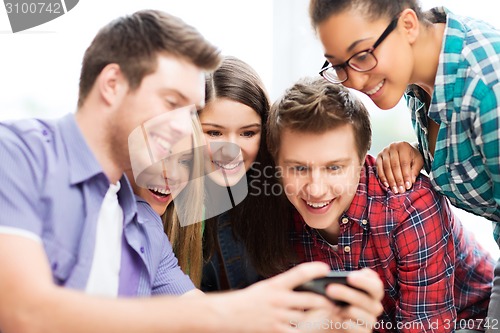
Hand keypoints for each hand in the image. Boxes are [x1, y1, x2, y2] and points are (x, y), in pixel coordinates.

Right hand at [209, 262, 336, 332]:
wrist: (228, 314)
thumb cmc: (251, 300)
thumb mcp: (267, 287)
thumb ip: (286, 287)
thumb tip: (309, 289)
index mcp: (275, 284)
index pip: (298, 273)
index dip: (314, 269)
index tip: (325, 268)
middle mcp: (277, 299)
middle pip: (310, 300)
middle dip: (326, 302)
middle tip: (336, 303)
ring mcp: (277, 316)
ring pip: (307, 319)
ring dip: (321, 319)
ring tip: (331, 318)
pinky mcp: (275, 330)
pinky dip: (308, 332)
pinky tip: (315, 330)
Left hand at [320, 268, 383, 332]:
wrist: (327, 324)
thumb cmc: (332, 302)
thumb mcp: (335, 289)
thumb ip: (339, 282)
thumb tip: (331, 281)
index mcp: (370, 292)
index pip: (376, 285)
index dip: (365, 280)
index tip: (349, 277)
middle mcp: (374, 306)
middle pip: (368, 300)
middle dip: (348, 293)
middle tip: (329, 289)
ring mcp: (370, 321)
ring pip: (365, 315)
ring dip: (348, 311)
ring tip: (334, 309)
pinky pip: (361, 330)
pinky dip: (351, 325)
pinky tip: (341, 321)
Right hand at [376, 141, 423, 193]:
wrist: (404, 150)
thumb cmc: (412, 156)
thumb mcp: (418, 162)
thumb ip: (415, 171)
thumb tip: (410, 181)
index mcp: (404, 146)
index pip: (404, 163)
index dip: (406, 176)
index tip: (408, 186)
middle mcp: (392, 147)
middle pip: (394, 166)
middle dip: (398, 180)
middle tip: (401, 190)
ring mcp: (384, 151)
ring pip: (386, 168)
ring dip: (391, 180)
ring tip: (395, 189)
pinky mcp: (379, 157)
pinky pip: (379, 168)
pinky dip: (383, 177)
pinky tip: (387, 185)